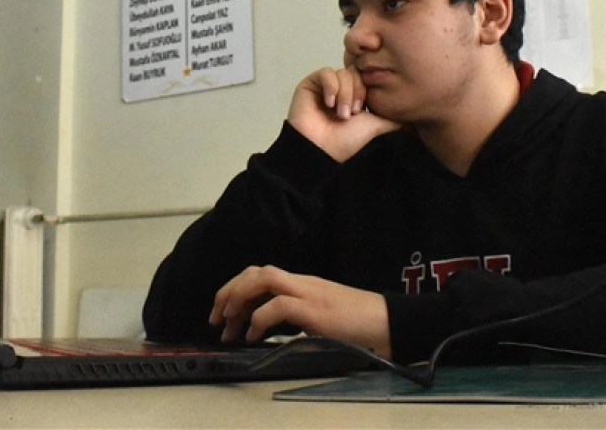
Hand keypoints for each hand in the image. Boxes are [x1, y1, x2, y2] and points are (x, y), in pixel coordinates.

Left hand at [209, 265, 391, 359]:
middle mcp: (303, 283)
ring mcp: (310, 293)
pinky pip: (279, 305)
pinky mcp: (316, 310)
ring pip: (263, 279)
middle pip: (256, 271)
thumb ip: (299, 317)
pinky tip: (253, 335)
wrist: (390, 324)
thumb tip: (271, 331)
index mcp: (304, 284)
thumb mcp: (323, 317)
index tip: (223, 312)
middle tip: (216, 318)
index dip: (236, 288)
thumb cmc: (360, 325)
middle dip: (228, 291)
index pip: (262, 274)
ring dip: (238, 299)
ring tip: (228, 324)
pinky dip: (259, 319)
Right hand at [287, 67, 400, 161]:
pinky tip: (328, 104)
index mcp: (355, 95)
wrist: (321, 149)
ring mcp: (325, 85)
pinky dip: (330, 87)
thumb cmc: (346, 140)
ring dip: (344, 93)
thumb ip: (394, 118)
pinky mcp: (311, 83)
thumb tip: (414, 118)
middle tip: (351, 113)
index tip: (362, 110)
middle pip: (356, 72)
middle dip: (356, 92)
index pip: (367, 77)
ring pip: (342, 73)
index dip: (366, 90)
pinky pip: (325, 73)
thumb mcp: (377, 125)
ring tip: (340, 113)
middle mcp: (341, 88)